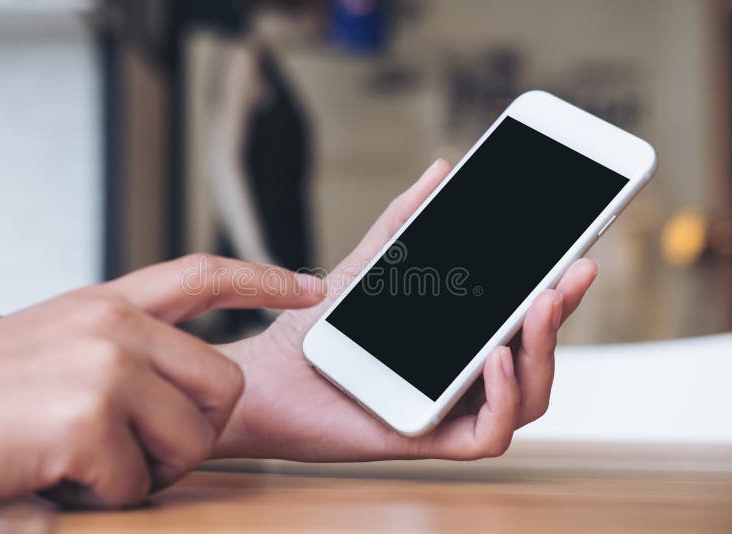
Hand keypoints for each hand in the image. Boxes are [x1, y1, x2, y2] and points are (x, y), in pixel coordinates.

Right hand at [0, 256, 322, 511]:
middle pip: (225, 386)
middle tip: (136, 448)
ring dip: (145, 469)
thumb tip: (182, 385)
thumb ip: (125, 348)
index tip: (313, 287)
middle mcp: (116, 326)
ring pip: (191, 440)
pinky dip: (100, 496)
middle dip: (193, 431)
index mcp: (111, 304)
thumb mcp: (57, 341)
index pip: (206, 275)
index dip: (267, 279)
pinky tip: (56, 477)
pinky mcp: (86, 420)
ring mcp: (104, 368)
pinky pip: (136, 483)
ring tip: (86, 460)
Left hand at [214, 159, 598, 460]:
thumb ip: (406, 220)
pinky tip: (495, 357)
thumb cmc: (318, 325)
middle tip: (574, 269)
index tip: (579, 247)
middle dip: (562, 312)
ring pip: (529, 396)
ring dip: (543, 352)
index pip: (522, 316)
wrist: (268, 373)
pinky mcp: (430, 439)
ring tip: (539, 306)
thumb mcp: (369, 263)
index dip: (558, 287)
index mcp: (458, 339)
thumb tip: (442, 169)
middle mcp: (463, 375)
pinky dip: (504, 399)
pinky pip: (490, 435)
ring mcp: (450, 408)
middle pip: (537, 354)